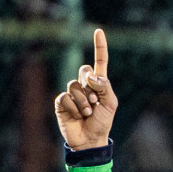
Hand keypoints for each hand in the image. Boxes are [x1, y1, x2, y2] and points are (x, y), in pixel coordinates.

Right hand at [54, 28, 116, 150]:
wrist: (90, 140)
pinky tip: (77, 116)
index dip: (99, 46)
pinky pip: (65, 97)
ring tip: (87, 113)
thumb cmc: (102, 122)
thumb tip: (89, 76)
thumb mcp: (111, 103)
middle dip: (91, 86)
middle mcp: (84, 85)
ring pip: (74, 86)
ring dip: (83, 101)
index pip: (99, 61)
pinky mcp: (61, 102)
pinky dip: (73, 107)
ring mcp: (72, 93)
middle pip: (83, 70)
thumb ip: (104, 86)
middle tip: (95, 103)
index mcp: (98, 84)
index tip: (99, 31)